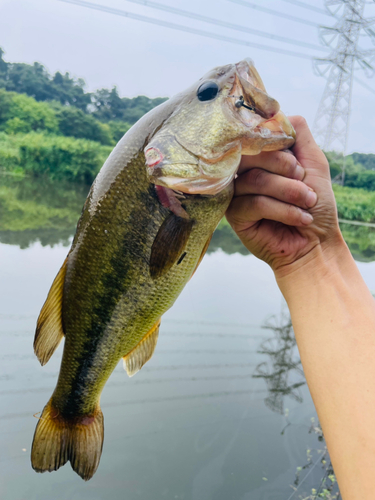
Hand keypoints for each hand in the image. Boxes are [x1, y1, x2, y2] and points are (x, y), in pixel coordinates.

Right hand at [226, 116, 343, 277]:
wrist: (316, 243)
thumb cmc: (315, 205)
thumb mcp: (314, 163)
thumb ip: (298, 135)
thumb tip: (278, 112)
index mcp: (260, 160)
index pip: (254, 138)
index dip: (275, 145)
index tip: (297, 163)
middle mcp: (244, 174)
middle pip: (250, 155)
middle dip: (284, 167)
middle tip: (304, 182)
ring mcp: (237, 194)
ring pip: (255, 179)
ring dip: (289, 191)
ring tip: (307, 203)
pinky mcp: (235, 216)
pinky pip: (254, 202)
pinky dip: (283, 210)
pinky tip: (299, 218)